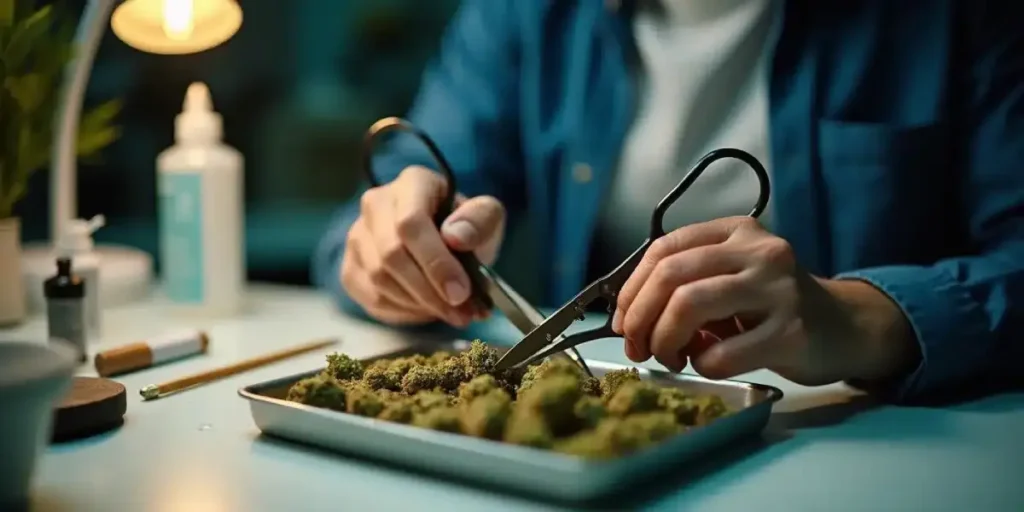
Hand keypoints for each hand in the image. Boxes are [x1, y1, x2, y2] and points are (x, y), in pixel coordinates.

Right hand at [340, 166, 505, 326]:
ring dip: (419, 305)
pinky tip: (427, 310)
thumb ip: (480, 221)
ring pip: (379, 280)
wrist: (443, 242)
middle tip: (461, 312)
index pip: (410, 223)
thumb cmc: (464, 227)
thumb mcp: (487, 218)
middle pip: (391, 255)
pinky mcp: (351, 267)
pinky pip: (372, 298)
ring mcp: (358, 236)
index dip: (435, 262)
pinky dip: (403, 312)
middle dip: (429, 291)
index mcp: (412, 183)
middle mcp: (376, 204)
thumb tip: (456, 237)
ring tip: (452, 313)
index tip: (460, 292)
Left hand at [611, 217, 918, 385]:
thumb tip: (628, 317)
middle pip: (671, 275)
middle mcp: (758, 251)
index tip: (621, 320)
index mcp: (736, 231)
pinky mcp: (792, 332)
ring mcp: (778, 289)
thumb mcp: (732, 278)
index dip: (631, 288)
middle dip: (640, 317)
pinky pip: (722, 353)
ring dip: (664, 339)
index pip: (663, 248)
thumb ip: (687, 284)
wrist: (845, 328)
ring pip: (690, 304)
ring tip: (669, 357)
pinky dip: (702, 364)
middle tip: (636, 346)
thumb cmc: (774, 307)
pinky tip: (709, 364)